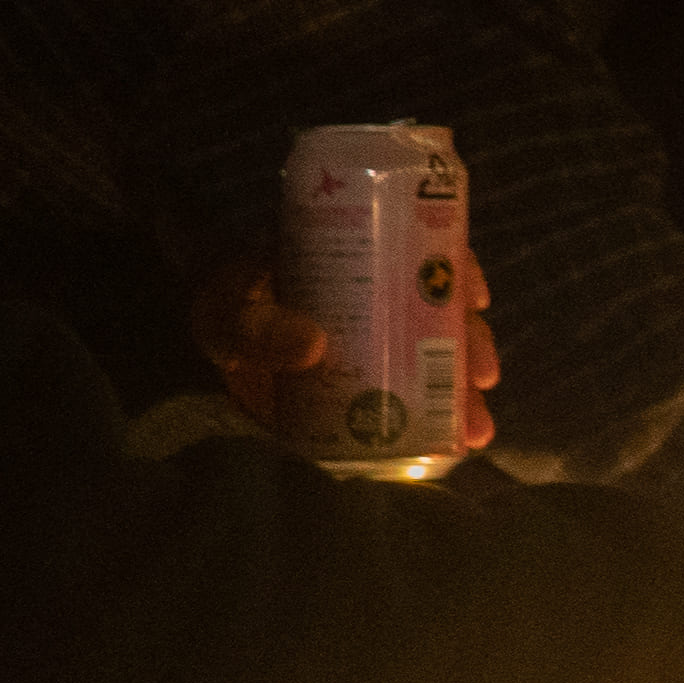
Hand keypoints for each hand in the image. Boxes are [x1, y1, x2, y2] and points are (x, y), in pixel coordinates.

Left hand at [198, 249, 505, 455]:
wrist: (201, 349)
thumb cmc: (220, 313)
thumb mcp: (229, 314)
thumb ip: (260, 328)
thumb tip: (313, 346)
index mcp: (351, 251)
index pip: (419, 244)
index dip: (456, 266)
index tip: (475, 298)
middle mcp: (378, 289)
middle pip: (442, 308)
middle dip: (472, 344)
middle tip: (482, 376)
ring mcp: (379, 335)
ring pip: (438, 355)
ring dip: (463, 390)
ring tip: (475, 428)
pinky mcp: (372, 377)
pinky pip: (416, 391)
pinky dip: (441, 415)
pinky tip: (458, 438)